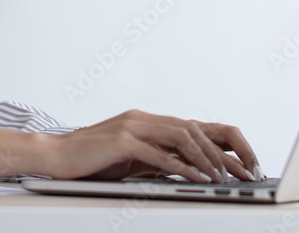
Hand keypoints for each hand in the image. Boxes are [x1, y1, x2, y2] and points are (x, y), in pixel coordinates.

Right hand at [41, 109, 262, 182]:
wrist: (53, 155)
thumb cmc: (89, 161)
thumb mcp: (129, 160)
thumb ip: (154, 159)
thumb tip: (184, 172)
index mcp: (146, 121)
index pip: (193, 127)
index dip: (221, 144)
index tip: (243, 163)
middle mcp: (142, 118)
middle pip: (194, 129)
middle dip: (224, 152)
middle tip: (245, 173)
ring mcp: (132, 126)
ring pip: (182, 137)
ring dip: (207, 159)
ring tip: (223, 178)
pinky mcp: (121, 140)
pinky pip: (159, 154)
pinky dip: (182, 168)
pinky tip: (196, 179)